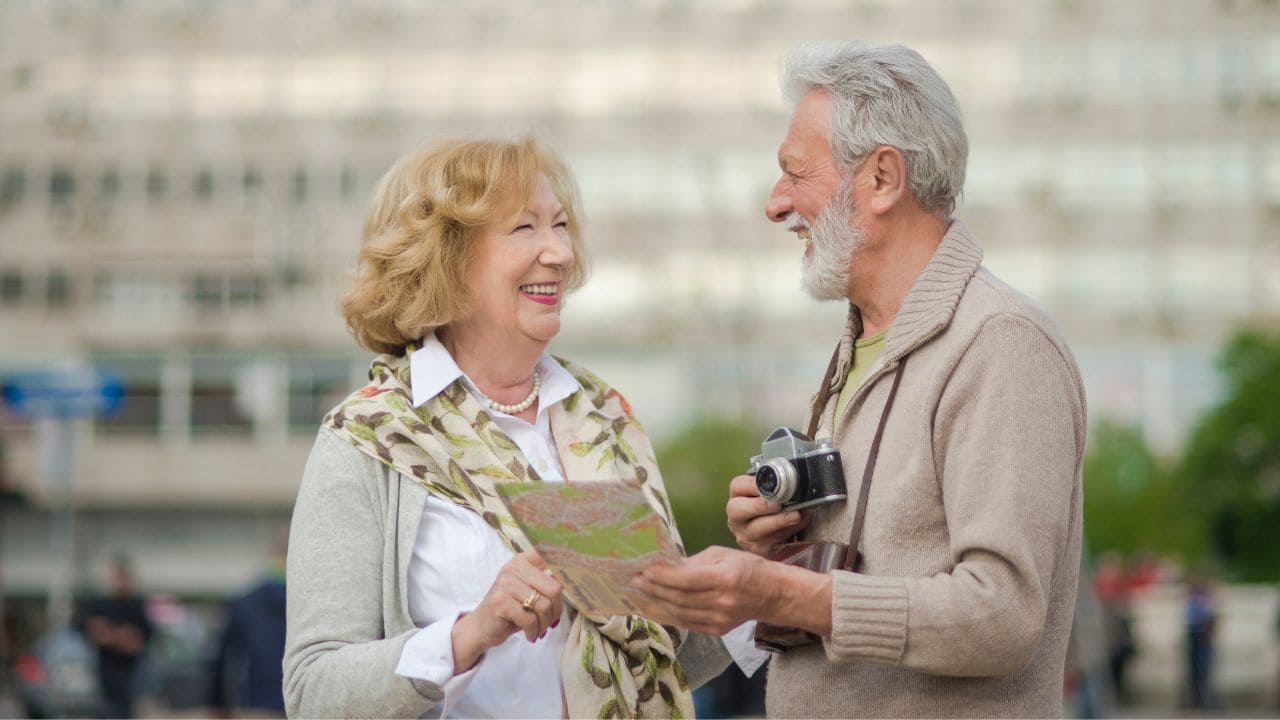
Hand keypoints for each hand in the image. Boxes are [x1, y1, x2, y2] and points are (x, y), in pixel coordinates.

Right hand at [451, 551, 562, 672]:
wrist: (482, 626)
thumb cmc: (511, 609)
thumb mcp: (528, 591)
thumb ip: (546, 583)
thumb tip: (573, 582)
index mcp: (523, 561)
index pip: (548, 554)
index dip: (564, 564)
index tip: (578, 571)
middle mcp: (514, 568)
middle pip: (554, 588)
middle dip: (556, 610)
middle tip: (551, 621)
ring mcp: (506, 584)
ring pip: (543, 606)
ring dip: (545, 623)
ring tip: (539, 629)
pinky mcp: (501, 603)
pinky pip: (530, 619)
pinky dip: (534, 631)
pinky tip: (530, 634)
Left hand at [631, 546, 774, 635]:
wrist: (772, 594)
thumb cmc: (747, 567)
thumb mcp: (722, 554)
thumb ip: (694, 562)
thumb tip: (666, 566)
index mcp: (725, 578)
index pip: (686, 579)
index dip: (662, 575)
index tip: (644, 569)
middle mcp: (722, 602)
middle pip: (679, 598)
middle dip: (654, 588)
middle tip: (635, 579)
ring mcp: (719, 619)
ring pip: (680, 612)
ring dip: (657, 601)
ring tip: (642, 590)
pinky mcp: (717, 630)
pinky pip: (687, 622)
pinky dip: (670, 612)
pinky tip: (658, 603)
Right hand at [726, 474, 809, 555]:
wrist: (774, 535)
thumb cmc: (772, 510)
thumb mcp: (769, 496)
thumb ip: (775, 488)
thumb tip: (795, 483)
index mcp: (737, 498)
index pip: (737, 486)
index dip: (752, 484)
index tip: (770, 484)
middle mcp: (736, 518)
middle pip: (738, 510)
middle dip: (760, 506)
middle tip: (778, 505)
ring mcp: (745, 535)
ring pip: (757, 529)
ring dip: (779, 521)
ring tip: (796, 515)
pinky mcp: (759, 549)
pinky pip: (773, 541)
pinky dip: (790, 531)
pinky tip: (799, 524)